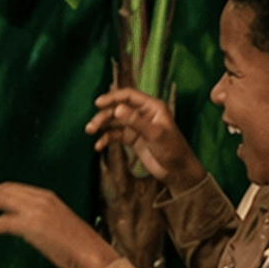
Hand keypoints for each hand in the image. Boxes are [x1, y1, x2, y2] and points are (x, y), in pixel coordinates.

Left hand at [0, 183, 117, 267]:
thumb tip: (21, 223)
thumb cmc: (77, 244)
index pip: (13, 186)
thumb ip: (39, 217)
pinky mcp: (30, 226)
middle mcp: (39, 198)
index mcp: (45, 195)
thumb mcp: (57, 221)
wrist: (90, 252)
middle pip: (2, 189)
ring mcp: (34, 210)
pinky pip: (1, 222)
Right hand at [85, 88, 204, 192]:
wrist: (177, 172)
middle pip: (118, 108)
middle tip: (91, 126)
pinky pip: (116, 135)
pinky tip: (99, 145)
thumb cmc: (173, 150)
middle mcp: (143, 113)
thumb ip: (136, 121)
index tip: (98, 104)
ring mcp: (137, 126)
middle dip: (104, 115)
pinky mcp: (133, 139)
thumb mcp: (155, 134)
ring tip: (90, 132)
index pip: (129, 96)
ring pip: (115, 121)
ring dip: (102, 126)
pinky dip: (106, 138)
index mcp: (152, 107)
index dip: (113, 97)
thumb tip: (117, 109)